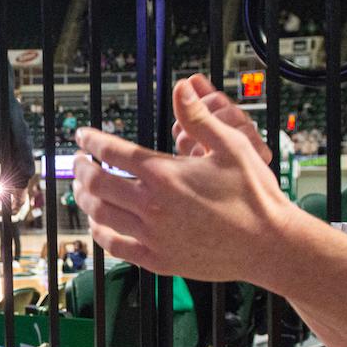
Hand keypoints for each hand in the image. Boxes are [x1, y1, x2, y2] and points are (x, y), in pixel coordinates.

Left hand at [72, 74, 299, 285]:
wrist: (269, 244)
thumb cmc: (254, 194)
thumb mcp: (231, 146)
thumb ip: (200, 117)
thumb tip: (181, 87)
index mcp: (164, 174)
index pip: (112, 151)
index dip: (91, 140)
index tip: (82, 135)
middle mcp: (152, 205)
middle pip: (96, 183)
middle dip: (80, 168)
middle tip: (78, 161)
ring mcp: (152, 236)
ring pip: (100, 215)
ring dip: (84, 199)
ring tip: (81, 189)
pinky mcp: (158, 260)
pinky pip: (115, 247)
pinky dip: (99, 233)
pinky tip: (98, 224)